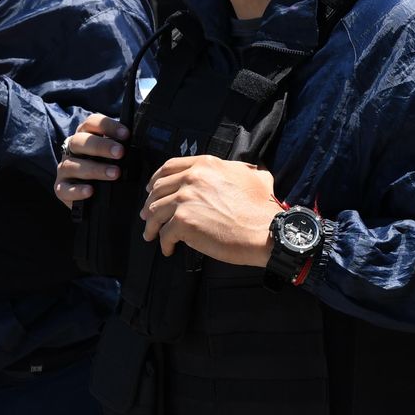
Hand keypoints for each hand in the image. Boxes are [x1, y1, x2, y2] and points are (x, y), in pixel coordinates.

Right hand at [55, 114, 130, 205]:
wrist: (88, 192)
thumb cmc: (105, 166)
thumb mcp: (114, 154)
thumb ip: (123, 147)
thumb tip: (145, 142)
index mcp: (85, 135)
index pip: (92, 123)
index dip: (108, 126)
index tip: (126, 134)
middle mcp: (72, 149)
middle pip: (81, 141)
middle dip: (101, 146)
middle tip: (120, 153)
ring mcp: (64, 168)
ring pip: (73, 165)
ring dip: (95, 169)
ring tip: (114, 174)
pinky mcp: (61, 188)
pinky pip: (65, 188)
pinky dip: (78, 190)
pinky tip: (91, 191)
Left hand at [141, 155, 282, 266]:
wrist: (266, 230)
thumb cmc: (262, 207)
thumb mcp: (255, 176)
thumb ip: (240, 170)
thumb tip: (245, 169)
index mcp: (206, 165)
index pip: (169, 167)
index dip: (156, 179)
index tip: (152, 189)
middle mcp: (192, 178)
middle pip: (158, 189)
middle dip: (149, 203)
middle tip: (147, 215)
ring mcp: (186, 199)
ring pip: (156, 211)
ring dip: (151, 225)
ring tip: (152, 235)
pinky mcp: (183, 222)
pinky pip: (164, 234)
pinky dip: (164, 243)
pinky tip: (168, 249)